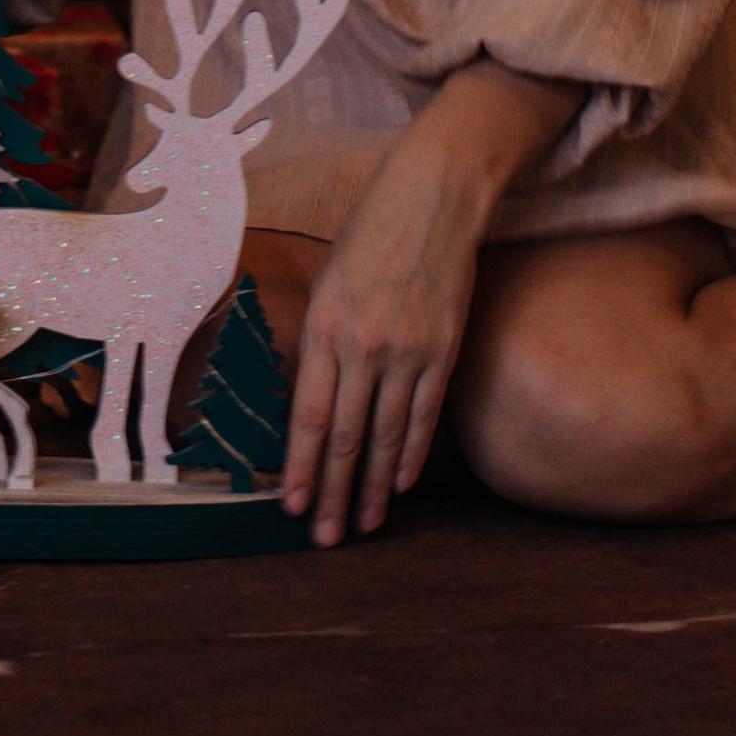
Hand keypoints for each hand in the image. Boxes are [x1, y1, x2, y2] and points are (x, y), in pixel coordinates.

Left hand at [282, 58, 579, 546]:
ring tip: (364, 525)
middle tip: (326, 538)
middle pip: (347, 437)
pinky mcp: (444, 352)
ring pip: (388, 437)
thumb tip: (308, 400)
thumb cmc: (368, 235)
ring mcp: (409, 352)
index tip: (292, 506)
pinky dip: (413, 455)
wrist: (431, 198)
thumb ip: (318, 341)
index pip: (310, 416)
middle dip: (334, 492)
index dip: (302, 467)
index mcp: (325, 325)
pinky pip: (426, 416)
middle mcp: (365, 345)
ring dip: (375, 488)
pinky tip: (403, 485)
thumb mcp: (326, 282)